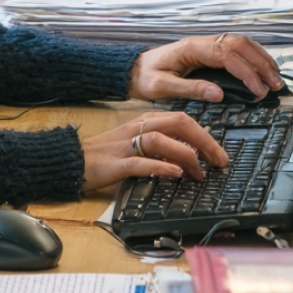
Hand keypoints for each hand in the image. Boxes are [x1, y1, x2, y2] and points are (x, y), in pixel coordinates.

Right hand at [79, 111, 228, 193]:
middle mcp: (136, 127)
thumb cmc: (106, 154)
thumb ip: (160, 144)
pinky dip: (160, 167)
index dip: (205, 135)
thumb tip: (190, 155)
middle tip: (219, 162)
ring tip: (199, 173)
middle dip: (203, 141)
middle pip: (176, 122)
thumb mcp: (135, 143)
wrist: (72, 159)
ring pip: (160, 139)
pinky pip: (140, 162)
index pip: (181, 118)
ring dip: (184, 154)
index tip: (220, 155)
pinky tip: (174, 174)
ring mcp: (125, 144)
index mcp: (143, 120)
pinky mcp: (115, 163)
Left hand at [128, 35, 283, 102]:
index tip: (259, 90)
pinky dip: (252, 56)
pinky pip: (235, 48)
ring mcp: (205, 44)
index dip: (246, 72)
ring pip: (240, 42)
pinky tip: (261, 68)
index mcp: (191, 49)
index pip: (226, 55)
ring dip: (260, 57)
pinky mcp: (207, 50)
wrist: (133, 69)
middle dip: (260, 63)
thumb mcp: (162, 87)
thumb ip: (191, 89)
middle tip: (276, 84)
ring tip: (275, 77)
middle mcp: (201, 42)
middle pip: (239, 44)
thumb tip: (219, 93)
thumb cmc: (146, 78)